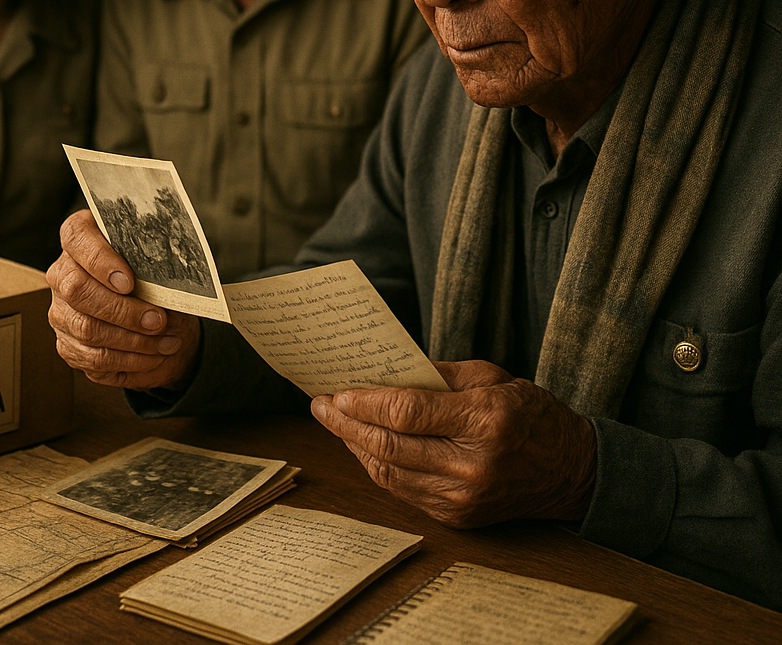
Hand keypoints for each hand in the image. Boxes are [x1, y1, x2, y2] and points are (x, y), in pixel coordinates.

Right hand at [46, 209, 201, 389]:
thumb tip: (172, 282)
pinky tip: (153, 356)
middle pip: (77, 290)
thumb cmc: (153, 276)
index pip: (76, 237)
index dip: (99, 260)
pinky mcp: (67, 343)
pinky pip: (93, 357)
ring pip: (86, 328)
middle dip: (123, 310)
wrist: (152, 309)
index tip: (129, 282)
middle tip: (158, 320)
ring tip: (167, 341)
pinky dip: (128, 360)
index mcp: (80, 237)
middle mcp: (63, 273)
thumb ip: (156, 263)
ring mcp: (61, 310)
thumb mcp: (157, 261)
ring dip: (133, 340)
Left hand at [310, 359, 596, 527]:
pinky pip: (401, 490)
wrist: (571, 472)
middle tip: (321, 404)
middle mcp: (471, 467)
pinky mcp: (457, 518)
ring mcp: (462, 499)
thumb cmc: (530, 413)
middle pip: (389, 446)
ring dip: (354, 446)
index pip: (407, 413)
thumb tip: (384, 372)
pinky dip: (376, 466)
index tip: (337, 390)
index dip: (365, 402)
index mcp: (483, 423)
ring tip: (334, 422)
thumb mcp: (491, 377)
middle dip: (346, 423)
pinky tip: (363, 446)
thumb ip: (437, 374)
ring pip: (389, 472)